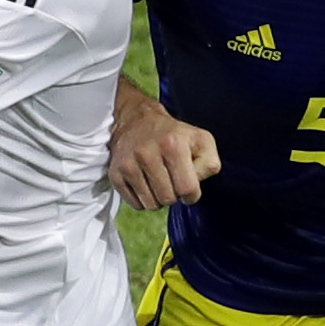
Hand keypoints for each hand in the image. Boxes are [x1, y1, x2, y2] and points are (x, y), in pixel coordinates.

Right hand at [110, 78, 221, 209]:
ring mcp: (129, 164)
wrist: (137, 120)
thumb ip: (209, 165)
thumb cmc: (174, 135)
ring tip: (158, 180)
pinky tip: (145, 182)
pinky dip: (143, 199)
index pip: (187, 189)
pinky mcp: (115, 173)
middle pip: (168, 199)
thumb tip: (194, 187)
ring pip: (151, 205)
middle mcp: (147, 153)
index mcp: (173, 144)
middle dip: (174, 195)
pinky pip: (134, 204)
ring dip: (158, 198)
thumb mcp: (202, 141)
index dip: (192, 194)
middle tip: (171, 179)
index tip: (189, 186)